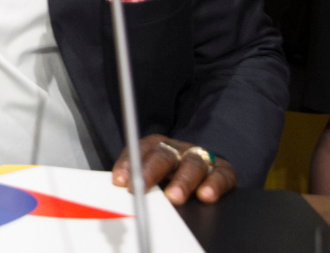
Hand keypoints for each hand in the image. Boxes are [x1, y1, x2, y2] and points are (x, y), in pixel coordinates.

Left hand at [112, 134, 236, 203]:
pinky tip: (206, 195)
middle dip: (150, 172)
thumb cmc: (172, 177)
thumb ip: (138, 180)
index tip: (120, 181)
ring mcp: (201, 157)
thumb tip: (121, 190)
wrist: (206, 174)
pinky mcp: (224, 170)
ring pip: (192, 163)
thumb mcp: (154, 176)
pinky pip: (221, 175)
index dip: (129, 163)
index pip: (141, 149)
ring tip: (173, 197)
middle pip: (164, 155)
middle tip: (140, 190)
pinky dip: (214, 185)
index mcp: (159, 146)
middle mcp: (179, 149)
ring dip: (182, 181)